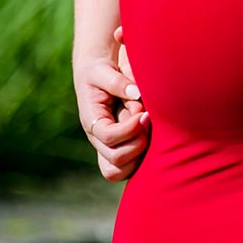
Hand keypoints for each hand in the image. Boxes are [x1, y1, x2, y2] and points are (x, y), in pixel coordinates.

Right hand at [75, 25, 150, 182]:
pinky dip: (141, 161)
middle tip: (148, 120)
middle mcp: (98, 139)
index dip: (129, 128)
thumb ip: (117, 82)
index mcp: (92, 120)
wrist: (98, 77)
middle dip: (137, 142)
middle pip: (115, 159)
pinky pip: (127, 170)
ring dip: (139, 156)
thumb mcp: (103, 71)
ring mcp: (108, 148)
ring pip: (120, 171)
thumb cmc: (100, 72)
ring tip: (148, 133)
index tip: (144, 113)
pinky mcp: (120, 149)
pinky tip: (150, 140)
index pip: (108, 137)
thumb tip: (136, 95)